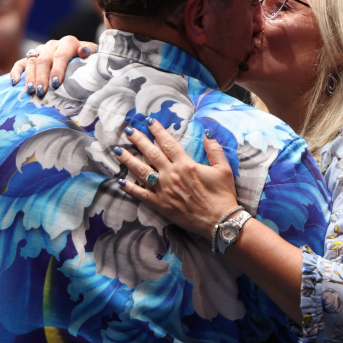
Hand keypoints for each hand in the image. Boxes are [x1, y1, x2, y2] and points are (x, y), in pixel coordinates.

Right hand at [9, 36, 97, 96]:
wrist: (79, 58)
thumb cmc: (87, 62)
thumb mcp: (94, 57)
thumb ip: (92, 53)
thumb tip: (83, 51)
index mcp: (68, 43)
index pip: (61, 55)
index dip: (58, 69)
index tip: (56, 83)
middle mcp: (53, 45)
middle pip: (44, 60)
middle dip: (42, 77)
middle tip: (42, 92)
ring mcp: (41, 51)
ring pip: (32, 62)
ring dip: (30, 77)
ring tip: (30, 91)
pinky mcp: (31, 58)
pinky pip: (20, 63)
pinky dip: (16, 71)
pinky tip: (14, 82)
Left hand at [116, 119, 238, 237]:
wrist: (219, 221)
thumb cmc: (222, 195)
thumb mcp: (223, 169)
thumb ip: (214, 150)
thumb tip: (207, 133)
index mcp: (186, 164)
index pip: (168, 143)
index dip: (157, 130)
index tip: (149, 121)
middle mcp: (171, 175)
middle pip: (151, 153)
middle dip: (138, 140)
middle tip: (128, 130)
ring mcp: (164, 190)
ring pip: (142, 171)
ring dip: (129, 160)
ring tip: (118, 151)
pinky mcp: (161, 205)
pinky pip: (142, 195)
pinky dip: (131, 188)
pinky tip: (121, 182)